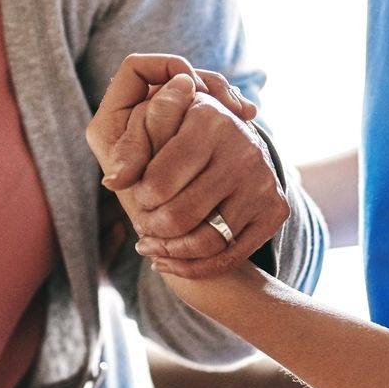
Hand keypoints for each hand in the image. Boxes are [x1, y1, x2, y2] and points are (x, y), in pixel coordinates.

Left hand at [85, 54, 287, 279]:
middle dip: (153, 228)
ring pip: (206, 242)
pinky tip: (170, 262)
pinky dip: (194, 268)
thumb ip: (128, 149)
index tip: (138, 197)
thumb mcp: (149, 124)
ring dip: (170, 253)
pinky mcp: (275, 210)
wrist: (231, 141)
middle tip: (143, 226)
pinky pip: (229, 256)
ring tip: (150, 246)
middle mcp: (244, 148)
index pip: (159, 182)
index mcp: (210, 119)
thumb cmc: (177, 133)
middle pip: (181, 216)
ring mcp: (263, 182)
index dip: (141, 198)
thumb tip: (112, 182)